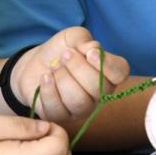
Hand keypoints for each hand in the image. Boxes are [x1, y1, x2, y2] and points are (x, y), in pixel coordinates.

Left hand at [13, 27, 129, 121]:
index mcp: (107, 73)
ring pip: (78, 101)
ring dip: (63, 79)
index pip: (120, 73)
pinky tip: (45, 77)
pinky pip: (58, 109)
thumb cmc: (60, 50)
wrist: (35, 64)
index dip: (108, 65)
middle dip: (78, 68)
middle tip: (65, 55)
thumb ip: (84, 39)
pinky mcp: (60, 117)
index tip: (90, 53)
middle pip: (98, 88)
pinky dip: (49, 89)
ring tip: (54, 66)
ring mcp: (80, 109)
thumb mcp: (72, 37)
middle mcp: (98, 94)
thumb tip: (93, 48)